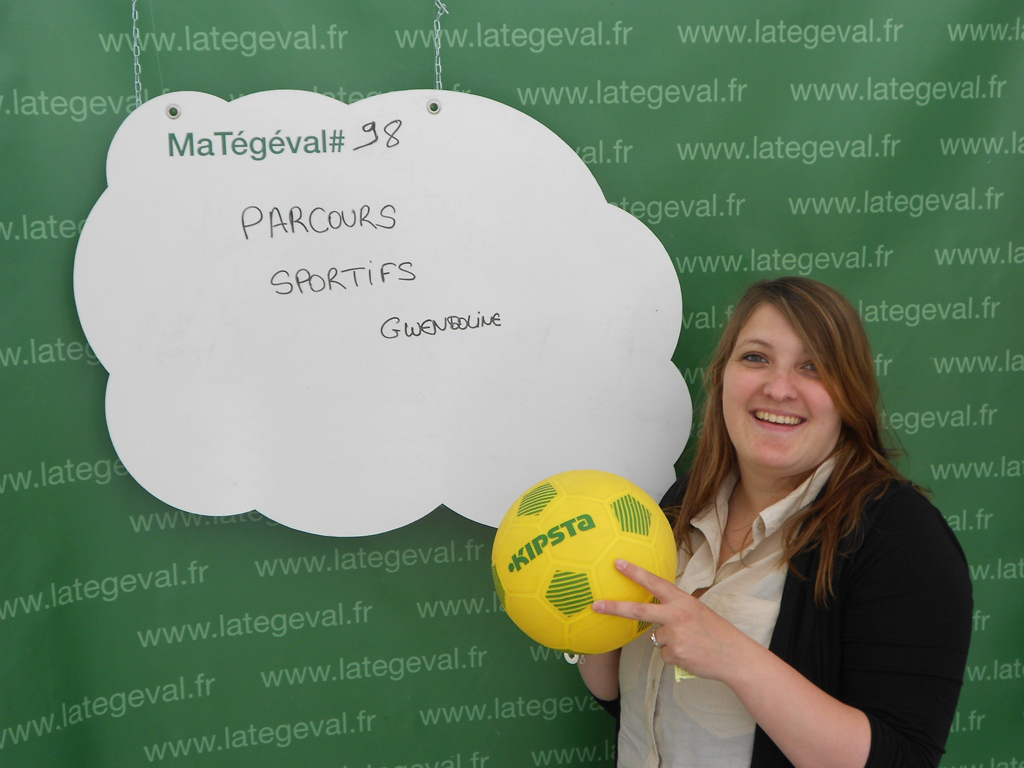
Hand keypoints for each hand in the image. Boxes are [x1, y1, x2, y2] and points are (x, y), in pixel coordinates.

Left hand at [592, 559, 762, 682]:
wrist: (734, 656)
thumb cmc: (715, 631)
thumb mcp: (696, 610)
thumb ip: (674, 608)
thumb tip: (652, 610)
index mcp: (682, 600)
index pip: (654, 582)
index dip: (635, 572)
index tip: (617, 563)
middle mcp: (676, 615)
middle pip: (639, 611)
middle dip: (615, 607)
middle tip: (596, 605)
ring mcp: (675, 635)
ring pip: (656, 638)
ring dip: (668, 641)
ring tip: (691, 642)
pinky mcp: (675, 654)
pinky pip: (664, 654)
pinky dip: (675, 655)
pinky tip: (691, 654)